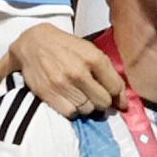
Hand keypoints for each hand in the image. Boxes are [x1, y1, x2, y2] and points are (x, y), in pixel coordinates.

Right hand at [5, 22, 124, 116]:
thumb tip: (123, 103)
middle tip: (95, 94)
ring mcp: (63, 84)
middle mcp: (79, 72)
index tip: (114, 97)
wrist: (34, 43)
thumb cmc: (66, 47)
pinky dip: (73, 110)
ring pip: (88, 110)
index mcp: (94, 58)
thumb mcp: (90, 51)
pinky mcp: (49, 94)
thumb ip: (109, 74)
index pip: (115, 87)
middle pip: (103, 102)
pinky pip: (71, 113)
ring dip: (87, 105)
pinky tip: (70, 99)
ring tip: (80, 94)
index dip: (117, 95)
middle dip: (102, 101)